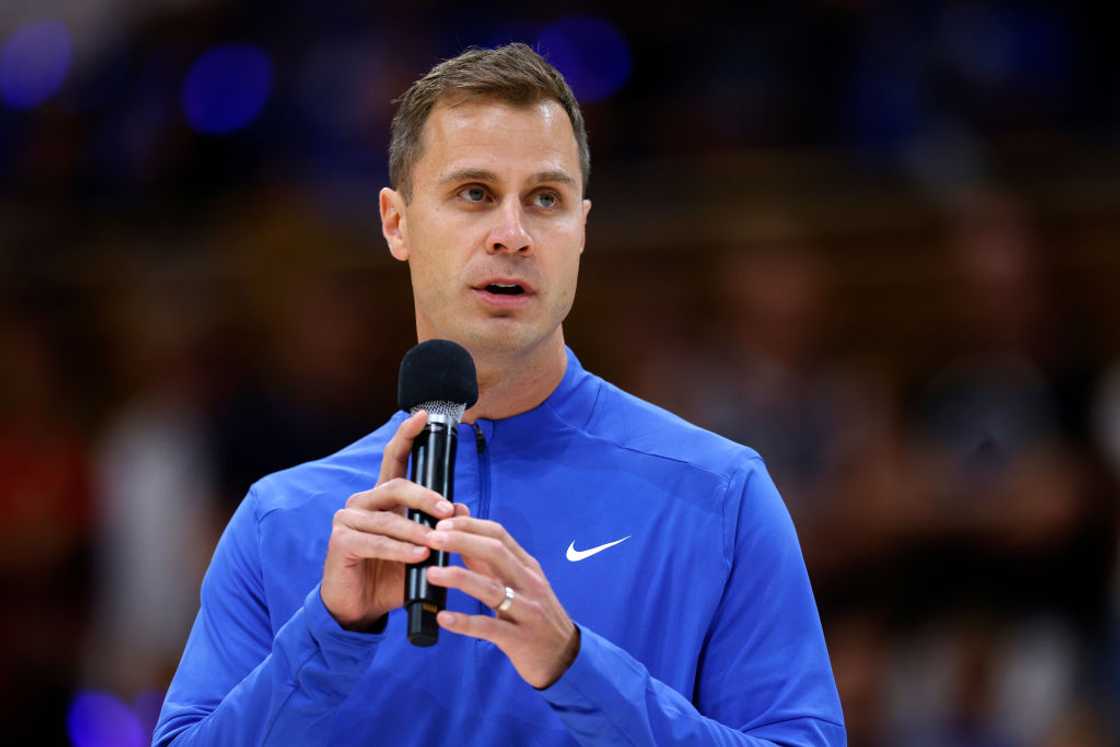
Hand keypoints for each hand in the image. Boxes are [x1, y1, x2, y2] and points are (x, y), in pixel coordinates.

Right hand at [320, 410, 468, 630]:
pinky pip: (375, 541)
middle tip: (449, 511)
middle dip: (426, 497)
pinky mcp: (340, 541)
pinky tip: (417, 556)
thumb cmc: (391, 575)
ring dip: (416, 531)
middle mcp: (362, 502)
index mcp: (382, 498)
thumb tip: (464, 508)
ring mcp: (347, 520)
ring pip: (388, 518)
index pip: (393, 459)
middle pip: (395, 485)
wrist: (360, 608)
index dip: (407, 435)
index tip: (423, 415)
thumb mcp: (421, 549)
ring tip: (436, 544)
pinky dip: (399, 550)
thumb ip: (439, 528)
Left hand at [424, 517, 579, 688]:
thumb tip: (461, 533)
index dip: (468, 525)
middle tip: (431, 539)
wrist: (564, 655)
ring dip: (459, 577)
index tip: (441, 523)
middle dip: (461, 541)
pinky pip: (489, 627)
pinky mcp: (519, 638)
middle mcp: (529, 583)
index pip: (498, 534)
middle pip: (495, 552)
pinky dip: (465, 622)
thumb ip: (489, 561)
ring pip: (492, 588)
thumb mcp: (518, 583)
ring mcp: (527, 610)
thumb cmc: (535, 615)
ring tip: (431, 573)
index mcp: (527, 566)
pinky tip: (443, 618)